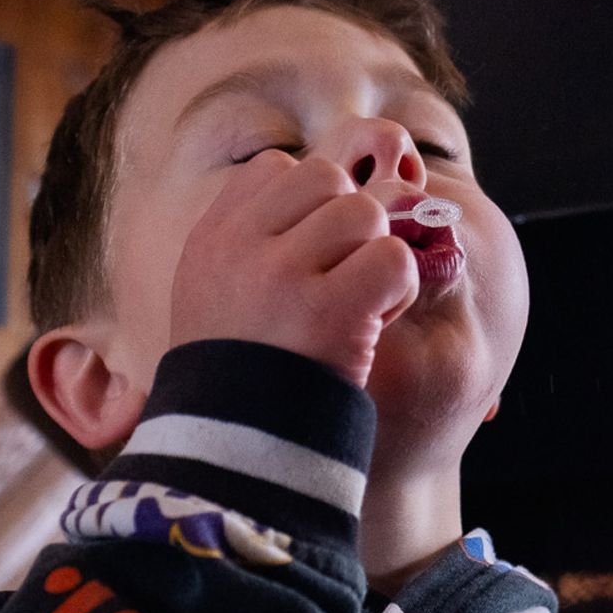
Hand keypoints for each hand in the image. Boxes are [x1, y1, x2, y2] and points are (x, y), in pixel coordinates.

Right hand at [166, 150, 417, 387]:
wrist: (233, 446)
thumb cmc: (242, 367)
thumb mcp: (216, 290)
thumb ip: (257, 236)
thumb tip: (340, 187)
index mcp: (213, 238)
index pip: (276, 167)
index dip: (307, 205)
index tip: (305, 256)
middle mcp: (242, 249)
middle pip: (327, 178)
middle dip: (348, 223)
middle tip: (340, 278)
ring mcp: (284, 277)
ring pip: (365, 212)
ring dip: (376, 254)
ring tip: (358, 300)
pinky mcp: (330, 311)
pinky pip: (394, 258)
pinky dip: (399, 287)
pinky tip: (375, 319)